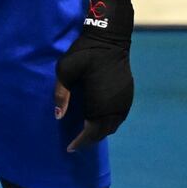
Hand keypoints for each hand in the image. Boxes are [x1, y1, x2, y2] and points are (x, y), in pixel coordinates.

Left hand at [54, 0, 134, 148]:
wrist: (110, 38)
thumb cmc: (84, 53)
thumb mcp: (65, 71)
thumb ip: (61, 94)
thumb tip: (58, 116)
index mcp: (100, 102)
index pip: (92, 132)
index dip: (81, 142)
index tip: (69, 148)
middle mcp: (116, 105)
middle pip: (103, 132)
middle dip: (90, 139)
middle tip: (76, 144)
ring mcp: (125, 99)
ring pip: (113, 125)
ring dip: (100, 131)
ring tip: (85, 134)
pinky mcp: (128, 93)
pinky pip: (119, 115)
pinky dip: (108, 121)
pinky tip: (98, 120)